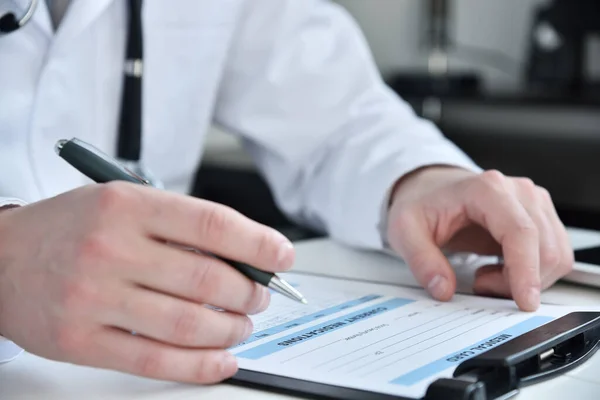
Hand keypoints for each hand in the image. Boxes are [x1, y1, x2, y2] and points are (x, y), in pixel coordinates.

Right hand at [0, 182, 293, 382]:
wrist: (1, 259)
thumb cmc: (72, 227)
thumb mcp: (122, 202)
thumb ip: (180, 226)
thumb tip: (244, 257)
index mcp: (127, 205)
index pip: (212, 223)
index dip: (258, 244)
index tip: (282, 256)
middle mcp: (111, 249)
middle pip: (207, 278)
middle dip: (250, 293)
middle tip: (260, 296)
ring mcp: (94, 297)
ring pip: (188, 323)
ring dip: (231, 329)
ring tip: (242, 325)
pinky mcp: (82, 340)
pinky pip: (155, 360)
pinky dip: (200, 365)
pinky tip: (221, 360)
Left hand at [386, 167, 572, 310]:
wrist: (430, 189)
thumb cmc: (422, 203)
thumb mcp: (404, 230)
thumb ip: (421, 261)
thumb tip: (442, 289)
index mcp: (487, 189)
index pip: (521, 232)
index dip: (526, 270)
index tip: (524, 301)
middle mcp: (519, 192)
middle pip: (545, 249)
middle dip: (518, 281)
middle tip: (480, 285)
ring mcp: (534, 204)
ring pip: (556, 255)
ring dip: (526, 279)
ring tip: (486, 276)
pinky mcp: (541, 219)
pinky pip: (554, 256)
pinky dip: (532, 274)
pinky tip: (501, 270)